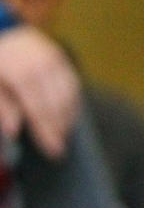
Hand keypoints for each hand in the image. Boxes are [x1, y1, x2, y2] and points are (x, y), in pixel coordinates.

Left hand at [0, 25, 81, 158]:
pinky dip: (73, 102)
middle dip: (59, 129)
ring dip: (68, 117)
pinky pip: (73, 84)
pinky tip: (68, 115)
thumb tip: (14, 131)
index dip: (47, 132)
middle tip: (59, 149)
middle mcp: (42, 66)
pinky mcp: (61, 57)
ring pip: (69, 95)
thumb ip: (2, 107)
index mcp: (21, 73)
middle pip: (57, 105)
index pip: (39, 110)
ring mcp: (54, 60)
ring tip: (63, 134)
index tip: (53, 150)